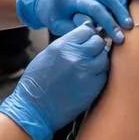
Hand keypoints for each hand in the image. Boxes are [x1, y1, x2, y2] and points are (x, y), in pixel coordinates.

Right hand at [0, 24, 109, 139]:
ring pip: (104, 58)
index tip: (87, 40)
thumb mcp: (48, 54)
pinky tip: (88, 78)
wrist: (34, 109)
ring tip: (88, 67)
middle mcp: (77, 56)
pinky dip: (99, 74)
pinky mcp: (94, 88)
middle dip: (95, 46)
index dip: (88, 34)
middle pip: (99, 42)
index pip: (87, 30)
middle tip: (89, 53)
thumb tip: (82, 36)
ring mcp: (87, 72)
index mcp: (64, 46)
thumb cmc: (37, 82)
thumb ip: (67, 44)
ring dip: (98, 60)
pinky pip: (103, 74)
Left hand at [16, 0, 132, 41]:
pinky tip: (124, 11)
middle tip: (128, 28)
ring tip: (129, 21)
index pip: (95, 9)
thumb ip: (77, 29)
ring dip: (122, 5)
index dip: (108, 23)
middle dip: (119, 13)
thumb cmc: (53, 14)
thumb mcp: (59, 25)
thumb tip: (97, 34)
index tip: (117, 37)